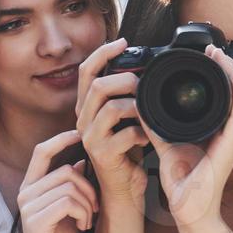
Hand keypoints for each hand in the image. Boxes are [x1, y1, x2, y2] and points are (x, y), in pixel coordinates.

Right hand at [12, 130, 97, 232]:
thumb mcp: (69, 210)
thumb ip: (71, 186)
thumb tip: (81, 161)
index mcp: (32, 187)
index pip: (42, 151)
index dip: (62, 139)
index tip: (82, 136)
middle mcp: (25, 193)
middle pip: (66, 170)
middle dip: (89, 188)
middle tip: (95, 207)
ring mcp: (28, 207)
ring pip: (70, 186)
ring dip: (88, 204)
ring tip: (88, 220)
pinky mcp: (36, 221)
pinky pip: (68, 202)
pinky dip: (84, 213)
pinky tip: (83, 226)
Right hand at [76, 38, 149, 213]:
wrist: (124, 191)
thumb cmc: (127, 155)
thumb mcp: (125, 121)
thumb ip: (128, 99)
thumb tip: (144, 73)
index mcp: (87, 109)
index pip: (86, 72)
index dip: (102, 53)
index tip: (124, 42)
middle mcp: (83, 121)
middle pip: (95, 85)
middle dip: (123, 79)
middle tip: (143, 83)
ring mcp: (90, 139)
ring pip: (109, 107)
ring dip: (134, 104)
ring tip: (148, 110)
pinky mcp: (102, 155)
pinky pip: (123, 135)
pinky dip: (141, 132)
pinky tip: (149, 136)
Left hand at [139, 45, 232, 232]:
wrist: (189, 206)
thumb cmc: (183, 182)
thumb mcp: (166, 143)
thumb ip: (156, 124)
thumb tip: (140, 104)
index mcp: (220, 130)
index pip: (228, 95)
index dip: (221, 73)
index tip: (206, 56)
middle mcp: (232, 130)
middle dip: (228, 65)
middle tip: (213, 49)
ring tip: (218, 55)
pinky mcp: (232, 140)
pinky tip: (225, 71)